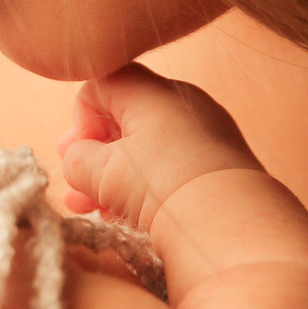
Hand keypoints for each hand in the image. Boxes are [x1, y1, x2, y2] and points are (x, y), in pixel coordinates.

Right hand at [57, 63, 262, 239]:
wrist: (231, 225)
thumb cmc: (162, 187)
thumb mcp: (103, 171)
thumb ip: (78, 159)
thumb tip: (76, 160)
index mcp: (154, 93)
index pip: (104, 83)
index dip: (80, 117)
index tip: (76, 153)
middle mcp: (184, 106)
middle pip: (125, 119)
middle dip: (93, 156)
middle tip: (76, 184)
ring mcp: (206, 137)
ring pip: (147, 150)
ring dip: (113, 178)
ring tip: (92, 210)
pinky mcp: (219, 170)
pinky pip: (171, 169)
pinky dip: (144, 188)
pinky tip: (126, 216)